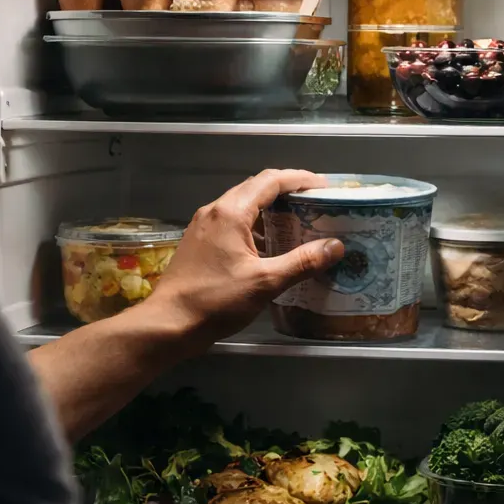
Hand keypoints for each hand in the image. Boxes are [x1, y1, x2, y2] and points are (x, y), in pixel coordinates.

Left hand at [136, 169, 344, 355]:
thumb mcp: (265, 282)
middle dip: (288, 193)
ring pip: (243, 207)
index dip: (301, 179)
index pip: (271, 181)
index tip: (324, 188)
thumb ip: (302, 262)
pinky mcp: (199, 243)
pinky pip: (232, 224)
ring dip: (271, 212)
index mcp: (231, 212)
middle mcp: (215, 211)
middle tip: (315, 205)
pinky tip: (270, 248)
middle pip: (256, 189)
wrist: (169, 323)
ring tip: (298, 225)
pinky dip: (255, 228)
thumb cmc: (215, 301)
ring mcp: (204, 227)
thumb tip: (335, 247)